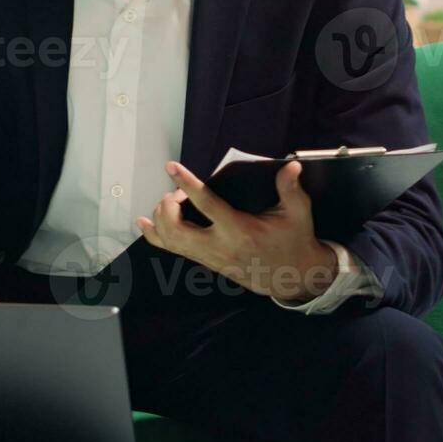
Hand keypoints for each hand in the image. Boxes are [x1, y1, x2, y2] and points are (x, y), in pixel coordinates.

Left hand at [137, 160, 336, 302]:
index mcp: (240, 231)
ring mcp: (210, 258)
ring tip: (169, 202)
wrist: (292, 276)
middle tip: (175, 193)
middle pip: (176, 228)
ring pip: (170, 241)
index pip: (206, 205)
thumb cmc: (294, 241)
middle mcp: (219, 246)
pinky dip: (156, 235)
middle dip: (167, 206)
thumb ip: (291, 188)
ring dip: (162, 218)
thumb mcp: (298, 213)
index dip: (186, 184)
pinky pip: (173, 250)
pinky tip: (144, 222)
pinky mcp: (206, 262)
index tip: (171, 167)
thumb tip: (291, 165)